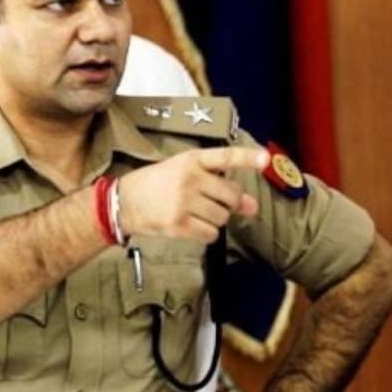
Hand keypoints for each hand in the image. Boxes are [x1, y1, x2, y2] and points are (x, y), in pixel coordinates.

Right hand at [118, 147, 269, 242]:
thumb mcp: (185, 174)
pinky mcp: (178, 224)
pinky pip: (211, 234)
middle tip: (212, 203)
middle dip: (229, 203)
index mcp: (191, 160)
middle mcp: (189, 179)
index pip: (225, 157)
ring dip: (216, 219)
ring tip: (196, 213)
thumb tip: (252, 206)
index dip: (247, 157)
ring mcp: (183, 202)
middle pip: (231, 195)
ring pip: (222, 217)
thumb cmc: (157, 184)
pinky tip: (192, 225)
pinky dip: (207, 234)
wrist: (125, 201)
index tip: (265, 159)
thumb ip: (219, 185)